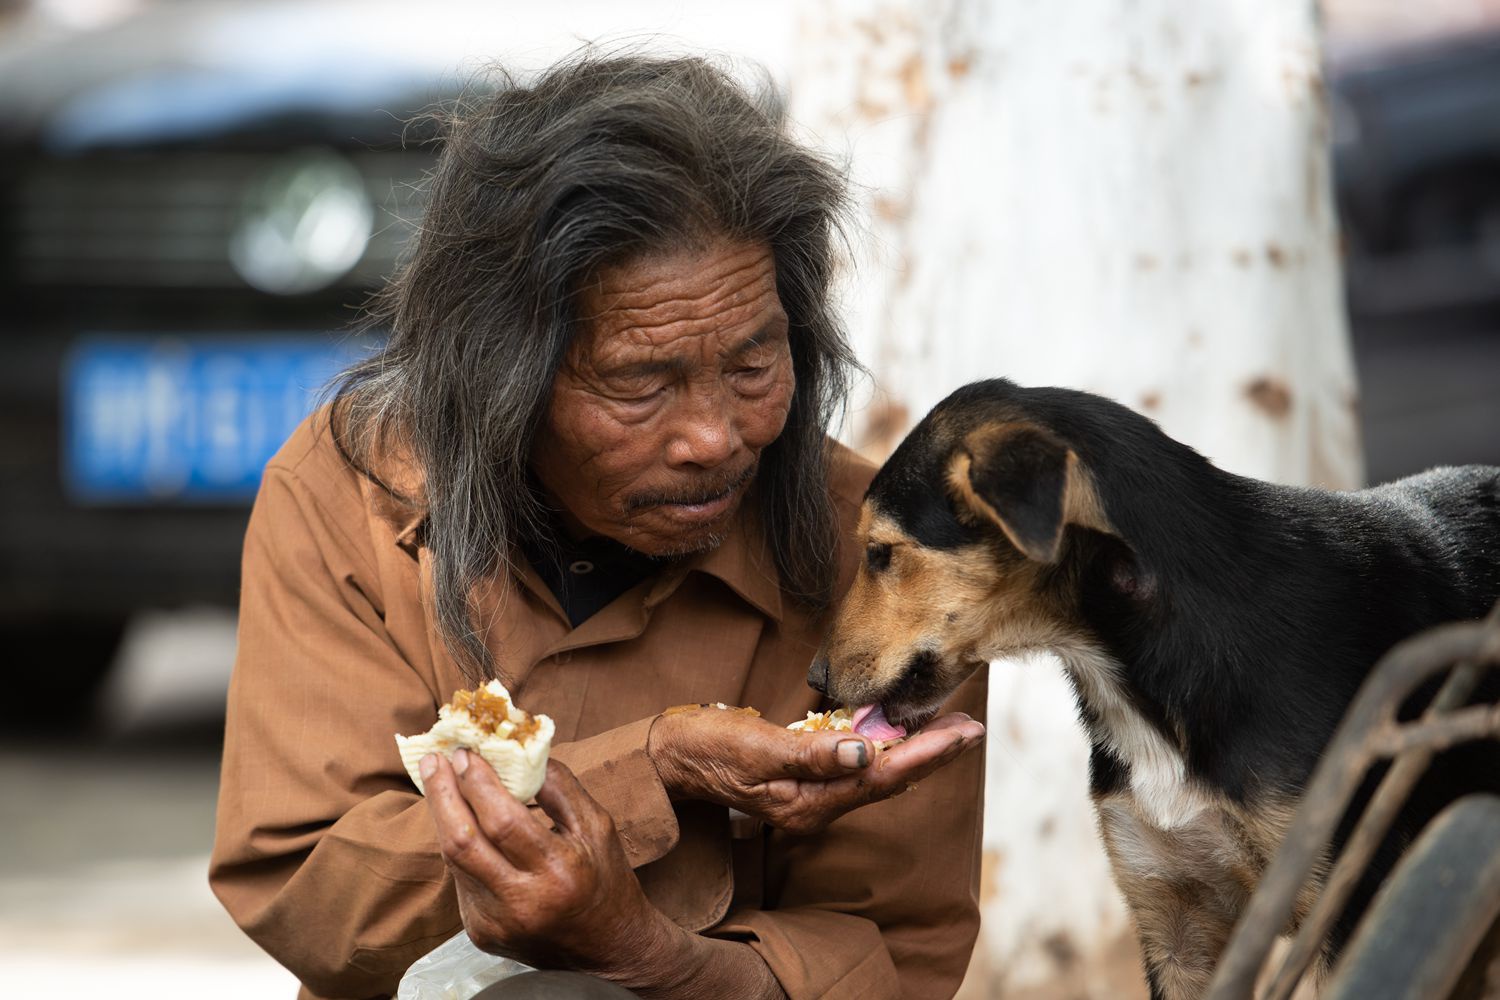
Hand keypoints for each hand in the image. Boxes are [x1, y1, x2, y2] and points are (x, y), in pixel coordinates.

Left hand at [422, 750, 687, 983]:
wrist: (607, 950)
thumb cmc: (606, 881)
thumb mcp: (598, 828)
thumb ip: (561, 788)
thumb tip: (521, 752)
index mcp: (559, 872)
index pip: (503, 821)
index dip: (477, 783)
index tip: (466, 752)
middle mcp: (522, 902)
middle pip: (462, 842)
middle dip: (442, 795)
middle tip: (435, 760)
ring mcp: (496, 922)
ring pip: (453, 861)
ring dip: (443, 816)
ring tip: (439, 781)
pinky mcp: (481, 932)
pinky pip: (461, 879)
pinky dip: (458, 846)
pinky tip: (461, 822)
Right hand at [647, 708, 984, 834]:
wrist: (668, 756)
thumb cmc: (706, 748)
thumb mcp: (756, 747)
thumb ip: (811, 753)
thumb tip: (865, 751)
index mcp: (809, 803)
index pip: (882, 777)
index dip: (927, 755)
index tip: (964, 734)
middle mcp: (817, 806)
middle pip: (888, 780)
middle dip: (933, 754)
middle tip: (972, 728)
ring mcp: (809, 795)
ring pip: (875, 774)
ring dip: (914, 751)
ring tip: (950, 730)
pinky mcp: (801, 779)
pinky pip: (853, 768)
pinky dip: (882, 749)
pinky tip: (897, 736)